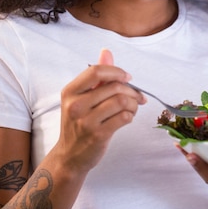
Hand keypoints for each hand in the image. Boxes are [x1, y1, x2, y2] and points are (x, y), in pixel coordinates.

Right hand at [52, 48, 146, 174]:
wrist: (70, 156)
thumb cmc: (78, 123)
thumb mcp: (81, 98)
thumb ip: (96, 76)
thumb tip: (106, 52)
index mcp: (70, 92)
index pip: (96, 71)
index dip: (116, 71)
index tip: (127, 78)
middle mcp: (75, 105)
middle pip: (114, 86)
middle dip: (131, 90)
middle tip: (138, 96)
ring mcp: (86, 121)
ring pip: (121, 101)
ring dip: (133, 103)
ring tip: (133, 107)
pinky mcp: (98, 135)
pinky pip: (124, 117)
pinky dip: (131, 115)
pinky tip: (128, 117)